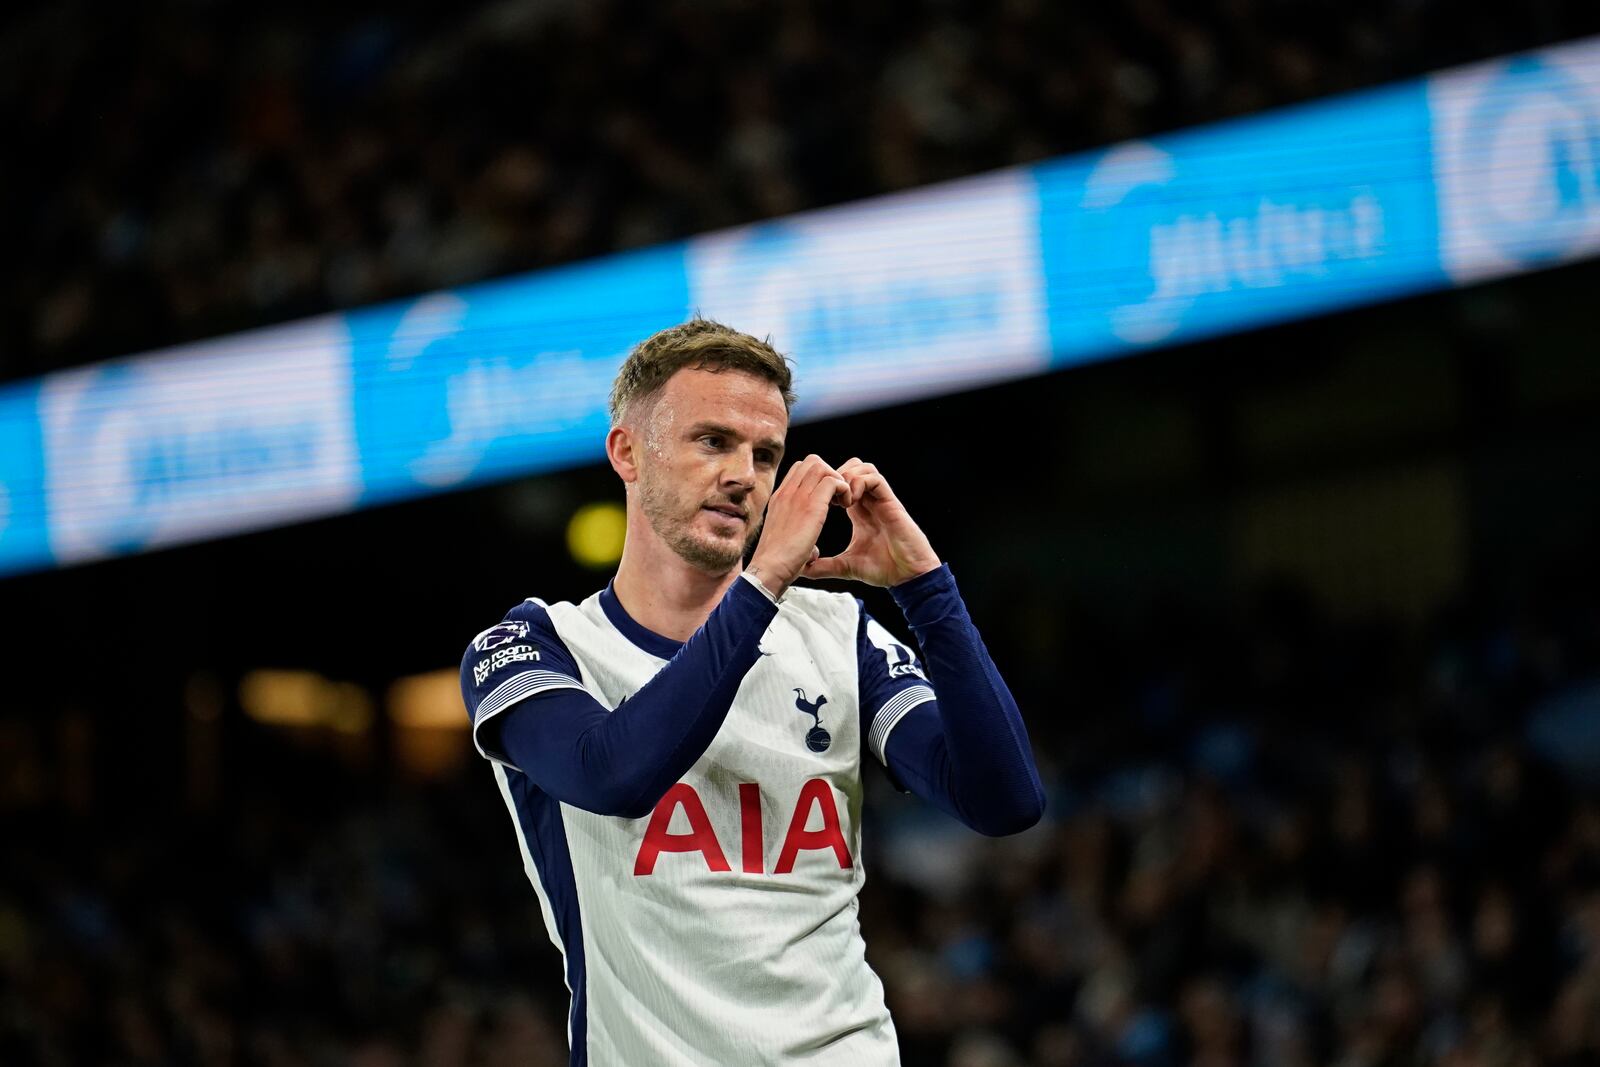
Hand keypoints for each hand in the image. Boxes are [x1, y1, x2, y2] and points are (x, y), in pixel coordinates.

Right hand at [746, 455, 850, 598]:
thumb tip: (812, 551)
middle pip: (812, 461)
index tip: (828, 500)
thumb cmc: (777, 563)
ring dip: (838, 481)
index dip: (818, 478)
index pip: (800, 470)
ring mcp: (797, 497)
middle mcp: (787, 493)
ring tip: (843, 502)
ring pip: (822, 466)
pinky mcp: (811, 506)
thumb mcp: (785, 543)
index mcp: (780, 499)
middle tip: (837, 498)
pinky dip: (844, 489)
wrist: (769, 569)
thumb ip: (799, 540)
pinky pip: (833, 481)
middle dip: (830, 474)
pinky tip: (847, 507)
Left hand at [803, 459, 940, 586]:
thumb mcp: (846, 566)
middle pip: (850, 468)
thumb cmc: (884, 569)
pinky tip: (850, 504)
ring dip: (846, 478)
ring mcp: (881, 500)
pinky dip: (859, 484)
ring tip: (839, 501)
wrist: (908, 576)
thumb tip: (804, 571)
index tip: (816, 503)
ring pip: (862, 467)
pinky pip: (874, 478)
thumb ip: (825, 566)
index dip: (826, 486)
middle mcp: (869, 501)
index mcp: (859, 511)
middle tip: (826, 498)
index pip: (841, 483)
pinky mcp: (891, 502)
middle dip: (834, 476)